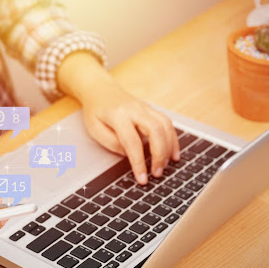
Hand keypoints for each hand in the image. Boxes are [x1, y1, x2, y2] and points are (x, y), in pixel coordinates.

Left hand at [56, 52, 179, 183]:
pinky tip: (173, 154)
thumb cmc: (96, 110)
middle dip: (159, 155)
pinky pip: (167, 124)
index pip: (132, 142)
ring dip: (169, 148)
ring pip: (165, 126)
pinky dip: (173, 139)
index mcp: (118, 115)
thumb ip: (112, 143)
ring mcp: (146, 108)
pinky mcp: (151, 110)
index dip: (139, 162)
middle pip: (155, 131)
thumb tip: (129, 155)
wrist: (100, 89)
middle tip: (157, 173)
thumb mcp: (95, 129)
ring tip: (166, 166)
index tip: (142, 178)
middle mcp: (135, 109)